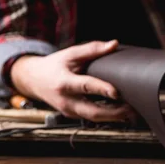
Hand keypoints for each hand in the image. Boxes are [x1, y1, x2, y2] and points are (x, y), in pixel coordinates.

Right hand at [10, 40, 135, 122]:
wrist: (32, 80)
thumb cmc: (53, 65)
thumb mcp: (70, 54)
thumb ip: (92, 49)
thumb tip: (113, 44)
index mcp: (64, 82)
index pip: (85, 86)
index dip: (101, 89)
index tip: (116, 92)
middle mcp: (66, 100)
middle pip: (92, 112)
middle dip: (114, 113)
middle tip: (132, 108)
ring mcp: (68, 110)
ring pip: (93, 119)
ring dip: (113, 117)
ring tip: (132, 112)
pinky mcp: (72, 115)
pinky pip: (91, 118)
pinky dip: (107, 117)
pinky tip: (121, 113)